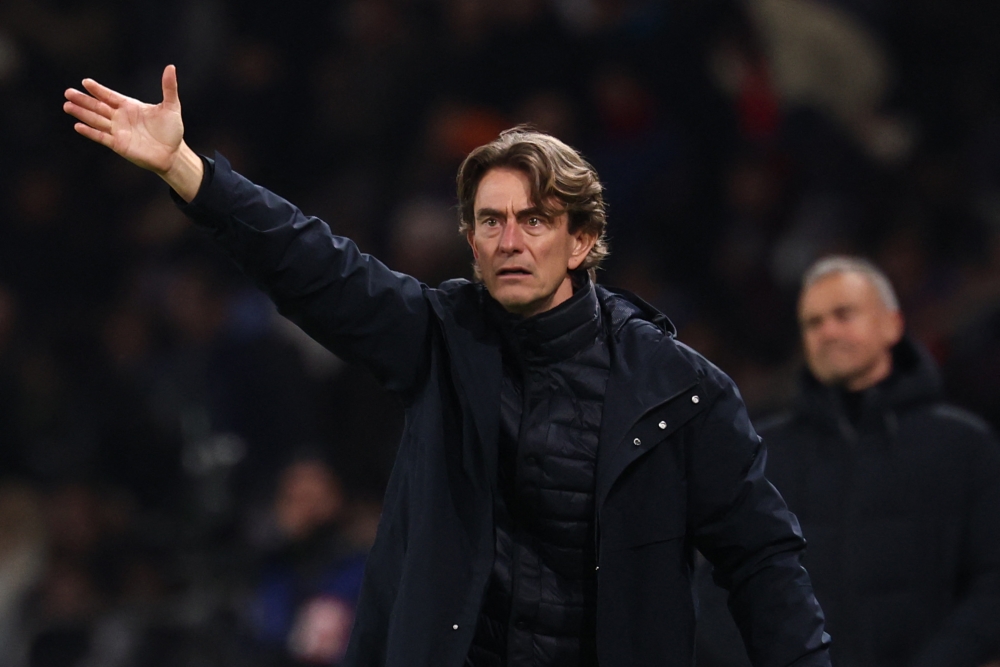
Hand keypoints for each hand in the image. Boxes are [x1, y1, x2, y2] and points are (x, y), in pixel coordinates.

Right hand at [64, 64, 203, 200]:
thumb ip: (169, 88)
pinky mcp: (119, 145)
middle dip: (83, 100)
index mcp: (130, 106)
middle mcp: (121, 117)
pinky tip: (78, 126)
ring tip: (67, 106)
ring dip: (82, 113)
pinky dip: (90, 132)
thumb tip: (170, 67)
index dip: (98, 90)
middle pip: (98, 106)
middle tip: (68, 92)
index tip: (85, 82)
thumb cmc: (172, 130)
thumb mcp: (171, 107)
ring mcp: (118, 131)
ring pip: (96, 120)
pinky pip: (101, 137)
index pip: (110, 96)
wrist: (173, 153)